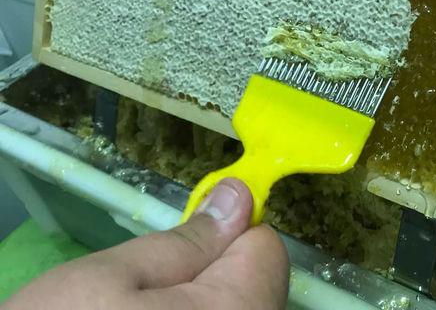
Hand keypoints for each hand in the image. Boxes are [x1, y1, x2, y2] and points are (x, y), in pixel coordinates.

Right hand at [4, 179, 289, 309]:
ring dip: (198, 301)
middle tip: (147, 286)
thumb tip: (239, 195)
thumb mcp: (112, 276)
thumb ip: (186, 239)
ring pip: (234, 309)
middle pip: (255, 284)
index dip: (227, 230)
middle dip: (210, 270)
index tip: (187, 233)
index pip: (265, 246)